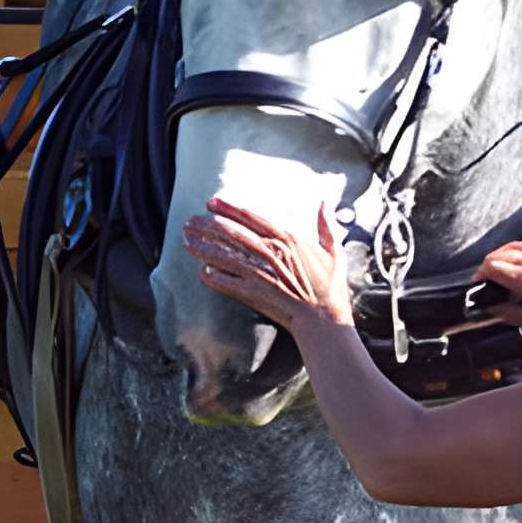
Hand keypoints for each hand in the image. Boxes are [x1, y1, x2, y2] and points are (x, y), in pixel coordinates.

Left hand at [183, 195, 353, 336]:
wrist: (325, 319)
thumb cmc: (331, 288)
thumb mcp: (334, 252)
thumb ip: (326, 227)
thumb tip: (324, 203)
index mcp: (289, 239)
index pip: (251, 218)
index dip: (229, 209)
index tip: (211, 203)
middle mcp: (272, 253)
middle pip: (233, 234)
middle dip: (208, 226)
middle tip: (190, 221)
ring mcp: (261, 273)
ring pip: (226, 256)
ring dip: (204, 248)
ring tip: (186, 241)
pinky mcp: (255, 294)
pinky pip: (228, 283)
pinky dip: (214, 278)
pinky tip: (202, 272)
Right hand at [475, 241, 521, 337]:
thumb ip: (512, 314)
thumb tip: (494, 309)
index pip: (492, 268)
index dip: (479, 278)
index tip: (476, 290)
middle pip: (496, 258)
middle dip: (484, 271)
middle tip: (482, 288)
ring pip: (506, 250)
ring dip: (495, 260)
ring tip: (491, 277)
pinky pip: (519, 248)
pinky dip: (508, 253)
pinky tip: (507, 262)